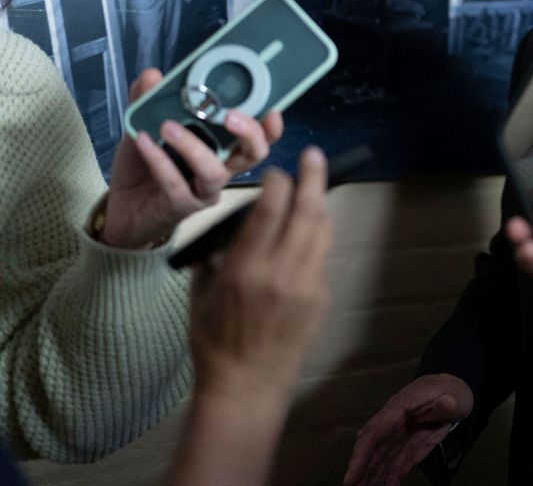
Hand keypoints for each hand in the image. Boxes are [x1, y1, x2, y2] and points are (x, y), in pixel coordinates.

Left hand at [101, 70, 283, 248]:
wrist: (120, 209)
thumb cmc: (143, 169)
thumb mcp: (145, 127)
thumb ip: (150, 101)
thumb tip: (153, 74)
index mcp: (223, 149)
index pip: (258, 138)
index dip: (270, 127)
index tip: (272, 109)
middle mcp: (222, 170)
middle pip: (254, 156)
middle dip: (250, 135)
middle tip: (230, 116)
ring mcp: (203, 191)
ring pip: (214, 173)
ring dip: (194, 147)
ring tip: (168, 126)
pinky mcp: (181, 206)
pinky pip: (175, 184)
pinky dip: (159, 160)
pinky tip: (143, 142)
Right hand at [189, 148, 331, 399]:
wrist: (246, 385)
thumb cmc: (213, 341)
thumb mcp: (201, 293)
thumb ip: (217, 255)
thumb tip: (233, 225)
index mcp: (246, 268)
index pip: (271, 208)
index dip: (278, 182)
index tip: (275, 172)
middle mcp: (282, 271)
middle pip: (308, 210)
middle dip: (313, 177)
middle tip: (314, 155)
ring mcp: (308, 284)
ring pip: (322, 230)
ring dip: (317, 207)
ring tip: (310, 194)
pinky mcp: (321, 297)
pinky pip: (320, 257)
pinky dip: (313, 240)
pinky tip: (302, 239)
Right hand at [344, 374, 474, 485]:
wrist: (453, 396)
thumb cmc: (452, 394)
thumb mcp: (456, 398)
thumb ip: (449, 404)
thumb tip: (447, 402)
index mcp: (400, 408)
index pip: (375, 432)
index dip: (362, 454)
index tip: (351, 475)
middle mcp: (393, 424)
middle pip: (371, 447)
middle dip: (360, 468)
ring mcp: (399, 437)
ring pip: (380, 458)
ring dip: (371, 476)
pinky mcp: (407, 447)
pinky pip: (395, 464)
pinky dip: (389, 477)